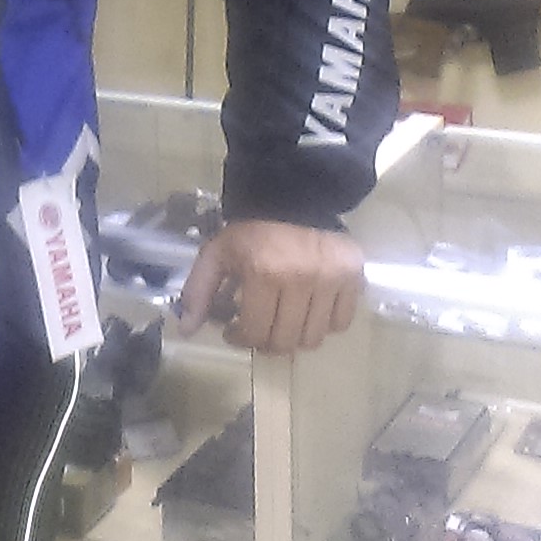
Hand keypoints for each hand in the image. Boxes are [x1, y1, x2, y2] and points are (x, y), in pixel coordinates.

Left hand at [176, 220, 362, 354]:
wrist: (294, 199)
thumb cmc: (252, 231)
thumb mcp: (217, 254)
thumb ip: (198, 291)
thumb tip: (186, 330)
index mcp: (264, 273)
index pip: (256, 332)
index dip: (241, 339)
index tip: (234, 331)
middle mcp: (302, 279)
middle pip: (286, 341)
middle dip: (267, 342)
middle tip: (260, 328)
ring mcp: (332, 279)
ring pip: (314, 338)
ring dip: (295, 336)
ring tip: (283, 320)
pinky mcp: (354, 277)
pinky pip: (341, 323)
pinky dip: (324, 324)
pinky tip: (309, 309)